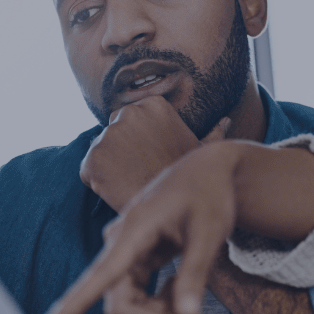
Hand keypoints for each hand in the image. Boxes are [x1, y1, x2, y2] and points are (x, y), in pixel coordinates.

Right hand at [41, 140, 241, 313]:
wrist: (207, 169)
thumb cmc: (209, 194)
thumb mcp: (210, 232)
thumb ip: (196, 274)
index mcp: (134, 231)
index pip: (100, 276)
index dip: (72, 305)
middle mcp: (120, 242)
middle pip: (119, 305)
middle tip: (193, 311)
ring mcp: (124, 251)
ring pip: (127, 304)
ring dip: (159, 312)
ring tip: (191, 292)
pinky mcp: (133, 257)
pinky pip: (136, 295)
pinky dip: (161, 301)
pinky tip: (181, 284)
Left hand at [80, 95, 229, 212]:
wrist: (175, 208)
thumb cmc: (191, 179)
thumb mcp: (203, 152)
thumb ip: (211, 133)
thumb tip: (225, 121)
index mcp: (153, 104)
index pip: (132, 118)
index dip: (139, 141)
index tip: (149, 157)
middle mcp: (127, 113)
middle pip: (113, 131)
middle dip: (120, 149)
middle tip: (138, 171)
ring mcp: (107, 135)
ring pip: (100, 152)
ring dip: (109, 166)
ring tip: (131, 183)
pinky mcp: (93, 159)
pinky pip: (88, 171)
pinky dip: (98, 182)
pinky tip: (119, 191)